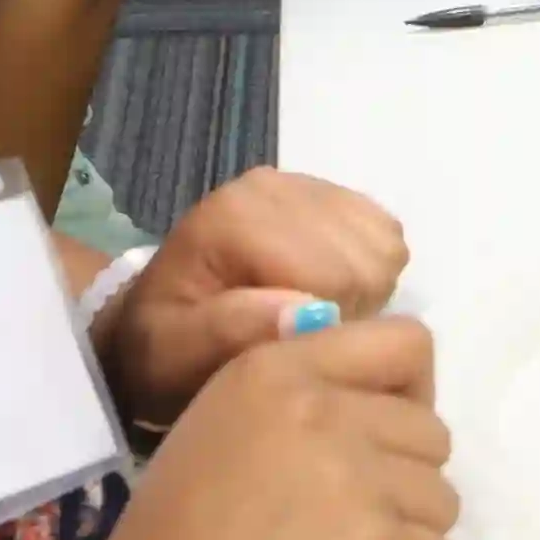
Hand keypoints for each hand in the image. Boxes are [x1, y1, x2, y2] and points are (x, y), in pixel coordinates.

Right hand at [63, 318, 459, 539]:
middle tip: (343, 532)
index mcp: (276, 370)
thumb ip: (299, 405)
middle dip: (403, 485)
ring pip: (444, 503)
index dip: (407, 399)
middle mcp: (325, 409)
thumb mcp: (219, 433)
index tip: (379, 446)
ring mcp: (358, 481)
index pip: (407, 343)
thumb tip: (382, 411)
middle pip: (433, 435)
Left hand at [97, 168, 408, 426]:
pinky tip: (324, 288)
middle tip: (298, 334)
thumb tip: (308, 316)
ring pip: (383, 244)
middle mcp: (272, 185)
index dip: (327, 328)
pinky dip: (367, 267)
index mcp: (234, 217)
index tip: (289, 350)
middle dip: (346, 308)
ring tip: (309, 312)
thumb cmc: (164, 349)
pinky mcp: (324, 191)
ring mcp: (301, 182)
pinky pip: (384, 231)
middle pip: (365, 259)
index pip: (336, 277)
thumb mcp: (176, 357)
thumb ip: (231, 333)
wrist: (154, 321)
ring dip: (360, 289)